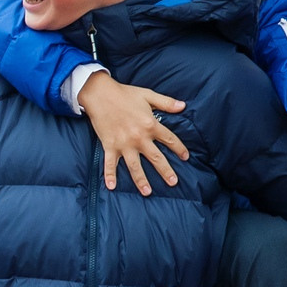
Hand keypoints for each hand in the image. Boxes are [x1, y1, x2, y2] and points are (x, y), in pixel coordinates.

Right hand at [80, 70, 189, 195]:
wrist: (100, 94)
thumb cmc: (125, 94)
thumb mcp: (148, 95)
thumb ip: (166, 103)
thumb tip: (183, 106)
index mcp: (150, 124)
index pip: (169, 139)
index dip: (179, 148)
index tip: (185, 157)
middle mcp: (139, 137)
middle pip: (156, 158)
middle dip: (166, 171)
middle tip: (173, 182)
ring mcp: (123, 144)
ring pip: (135, 166)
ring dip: (141, 180)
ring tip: (148, 192)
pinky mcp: (109, 146)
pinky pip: (110, 164)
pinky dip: (109, 175)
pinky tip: (111, 187)